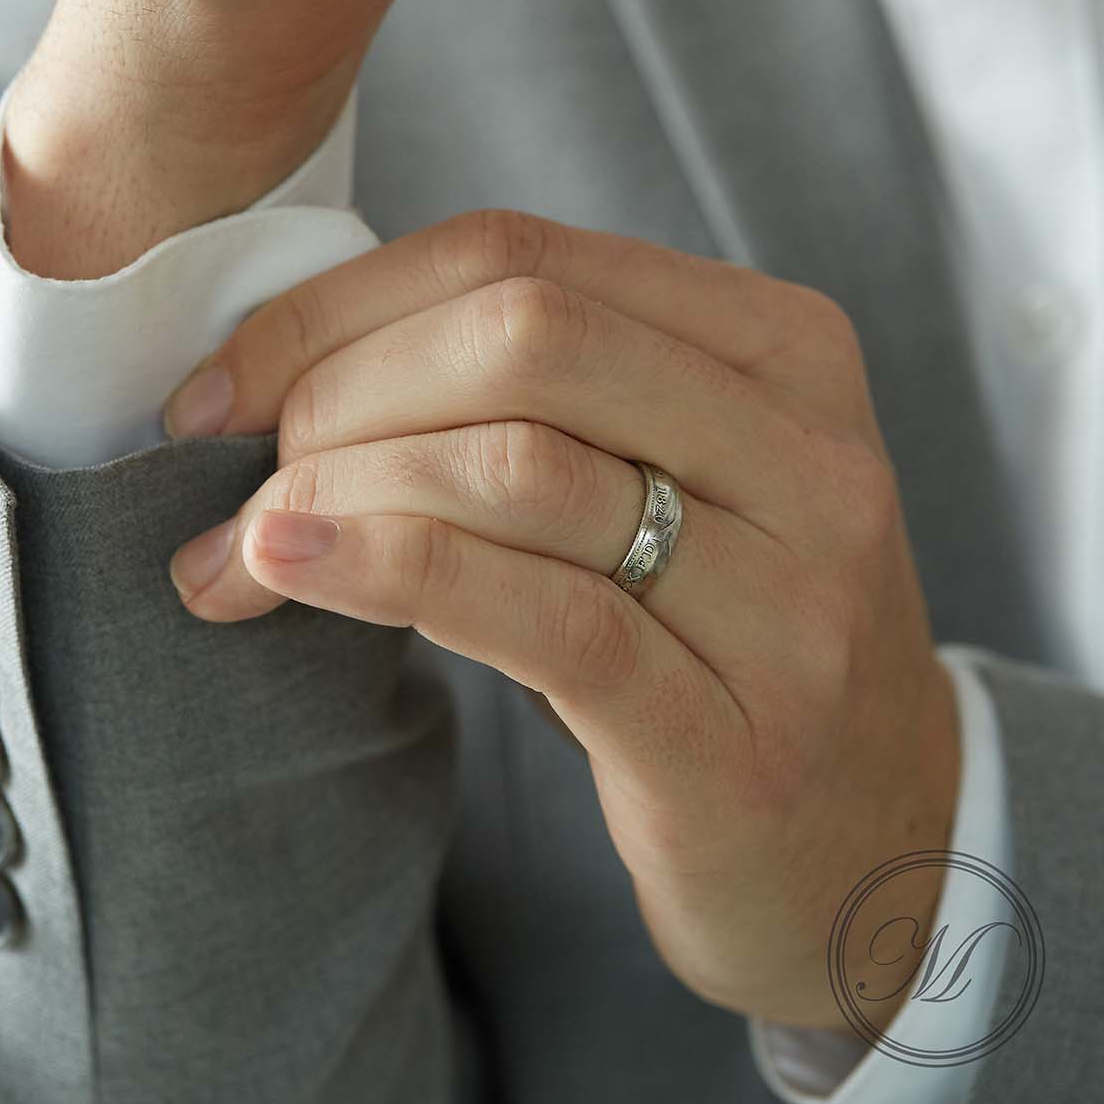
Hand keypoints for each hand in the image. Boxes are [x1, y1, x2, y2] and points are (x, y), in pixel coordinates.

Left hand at [164, 208, 959, 1030]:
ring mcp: (790, 595)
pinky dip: (390, 574)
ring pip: (520, 468)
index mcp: (780, 345)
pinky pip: (542, 618)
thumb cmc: (722, 634)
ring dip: (335, 491)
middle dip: (336, 390)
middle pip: (521, 339)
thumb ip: (531, 394)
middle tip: (234, 470)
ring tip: (233, 549)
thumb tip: (281, 366)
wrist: (880, 848)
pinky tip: (285, 573)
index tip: (223, 381)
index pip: (522, 255)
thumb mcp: (666, 472)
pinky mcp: (738, 735)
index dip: (342, 303)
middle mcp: (806, 449)